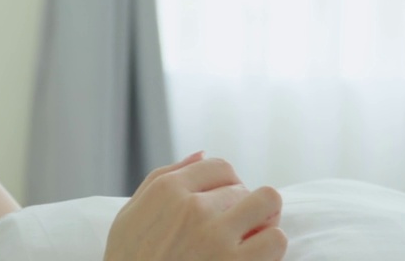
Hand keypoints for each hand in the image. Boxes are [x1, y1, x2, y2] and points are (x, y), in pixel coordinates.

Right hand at [103, 152, 286, 260]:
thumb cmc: (128, 260)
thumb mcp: (130, 214)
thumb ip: (162, 178)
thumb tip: (201, 155)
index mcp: (167, 190)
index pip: (219, 167)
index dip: (226, 183)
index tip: (223, 202)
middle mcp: (193, 207)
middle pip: (242, 187)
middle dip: (240, 205)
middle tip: (231, 227)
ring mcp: (217, 236)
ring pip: (267, 203)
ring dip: (262, 220)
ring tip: (250, 236)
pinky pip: (276, 239)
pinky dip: (270, 246)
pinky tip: (253, 256)